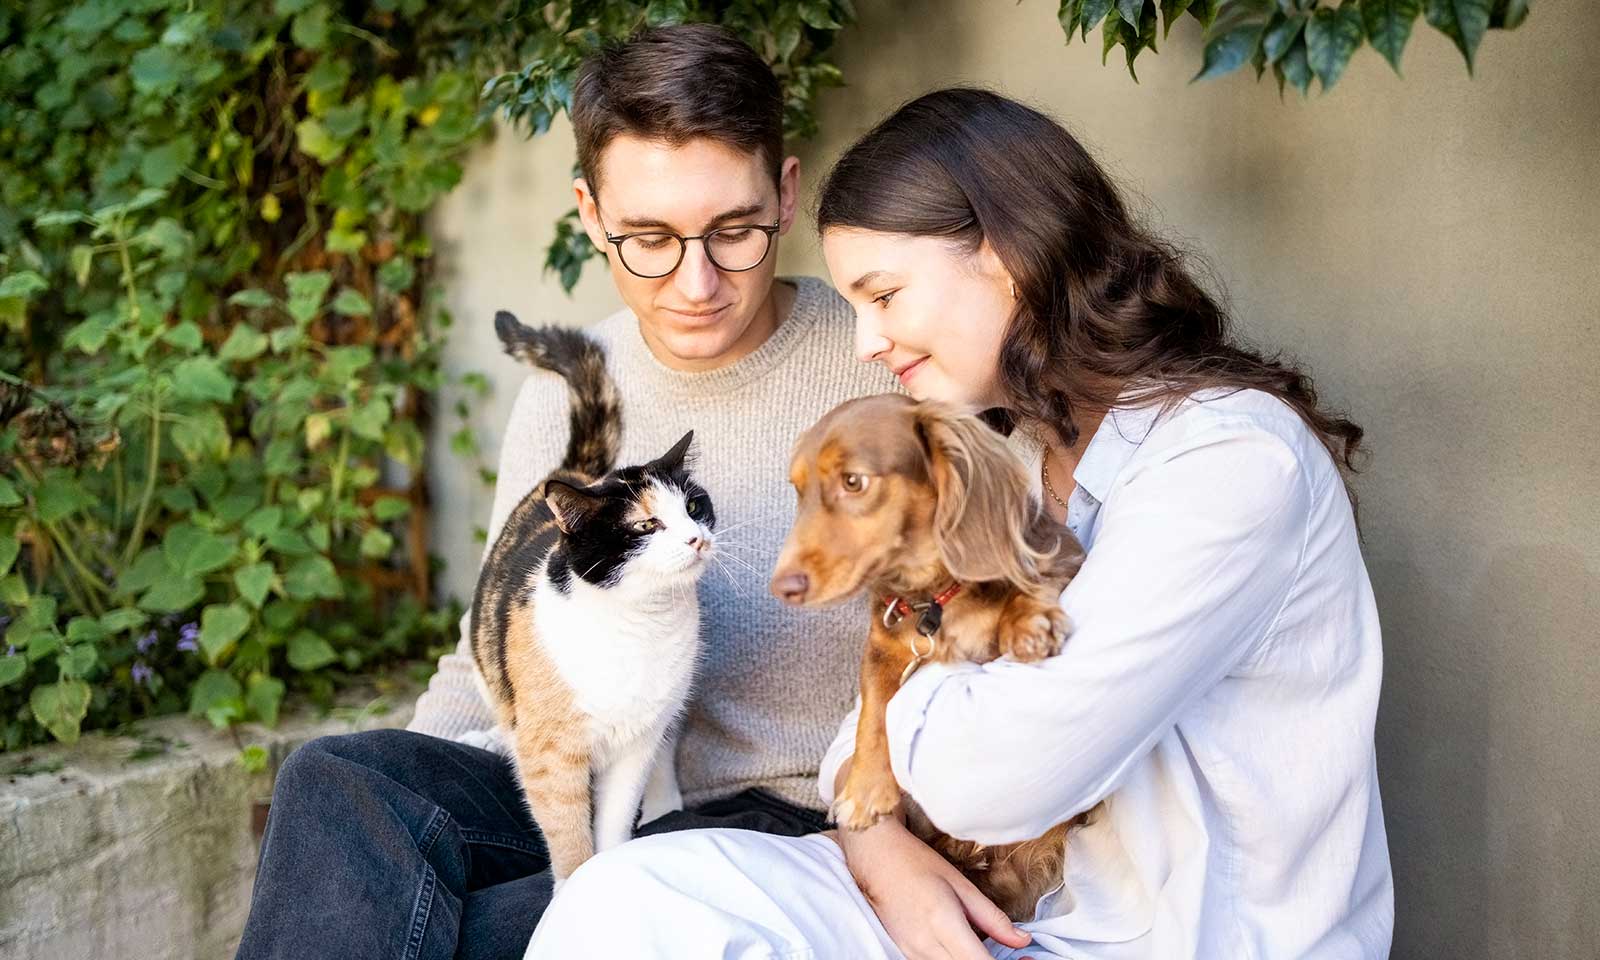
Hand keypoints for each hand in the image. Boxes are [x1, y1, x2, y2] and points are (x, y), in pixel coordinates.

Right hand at [836, 814, 1033, 959]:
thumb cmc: (917, 863)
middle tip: (1018, 959)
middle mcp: (926, 946)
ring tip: (994, 953)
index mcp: (944, 924)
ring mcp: (912, 954)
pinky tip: (970, 951)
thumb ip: (993, 918)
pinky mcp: (906, 954)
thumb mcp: (961, 884)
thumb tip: (1023, 940)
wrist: (876, 858)